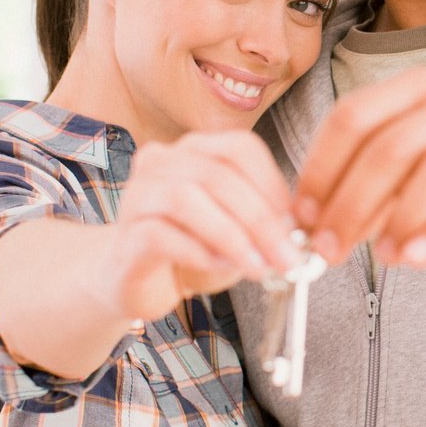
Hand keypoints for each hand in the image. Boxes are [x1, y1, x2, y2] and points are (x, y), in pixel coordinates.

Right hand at [99, 130, 299, 317]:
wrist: (137, 278)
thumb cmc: (193, 247)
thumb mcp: (238, 227)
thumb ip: (264, 219)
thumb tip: (299, 230)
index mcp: (195, 149)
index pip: (240, 148)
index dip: (272, 185)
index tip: (297, 225)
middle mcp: (162, 161)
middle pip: (217, 175)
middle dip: (260, 220)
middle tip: (287, 257)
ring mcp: (138, 194)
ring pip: (186, 198)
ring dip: (231, 236)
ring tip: (258, 266)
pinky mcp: (126, 234)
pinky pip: (161, 234)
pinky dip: (199, 253)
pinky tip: (221, 268)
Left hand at [294, 68, 425, 269]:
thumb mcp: (414, 174)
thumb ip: (367, 188)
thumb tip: (311, 223)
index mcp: (422, 89)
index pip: (355, 117)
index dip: (322, 169)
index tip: (302, 217)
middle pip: (393, 145)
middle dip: (351, 203)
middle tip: (330, 250)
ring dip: (401, 218)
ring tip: (382, 258)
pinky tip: (419, 258)